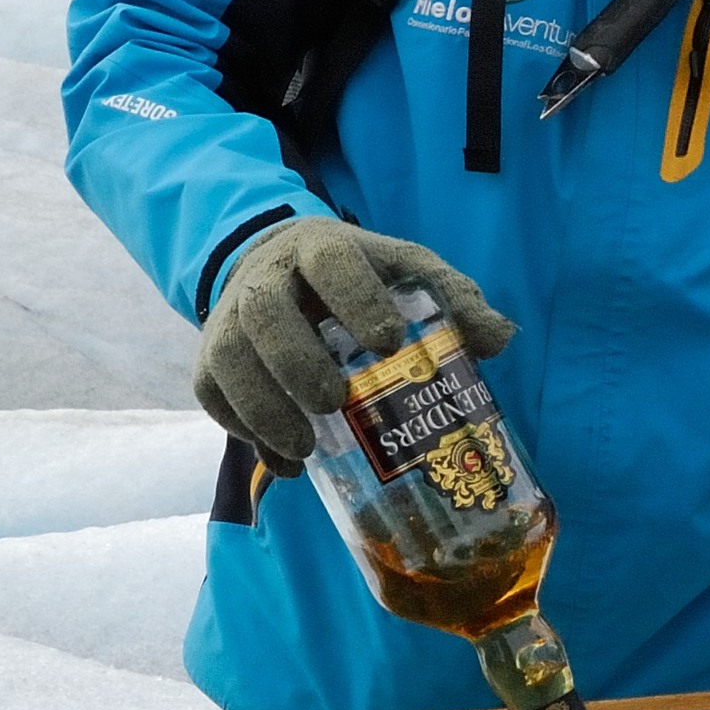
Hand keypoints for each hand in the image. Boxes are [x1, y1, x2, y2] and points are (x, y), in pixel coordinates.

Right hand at [194, 218, 514, 473]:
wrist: (275, 267)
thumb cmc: (357, 279)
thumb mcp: (403, 272)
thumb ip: (451, 300)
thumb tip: (500, 339)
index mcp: (320, 247)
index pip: (331, 263)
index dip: (355, 298)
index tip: (388, 342)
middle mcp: (266, 278)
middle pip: (265, 314)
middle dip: (297, 361)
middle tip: (335, 401)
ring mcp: (230, 319)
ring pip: (229, 358)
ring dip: (264, 407)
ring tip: (306, 446)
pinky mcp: (210, 360)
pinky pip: (214, 396)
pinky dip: (247, 432)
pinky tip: (287, 462)